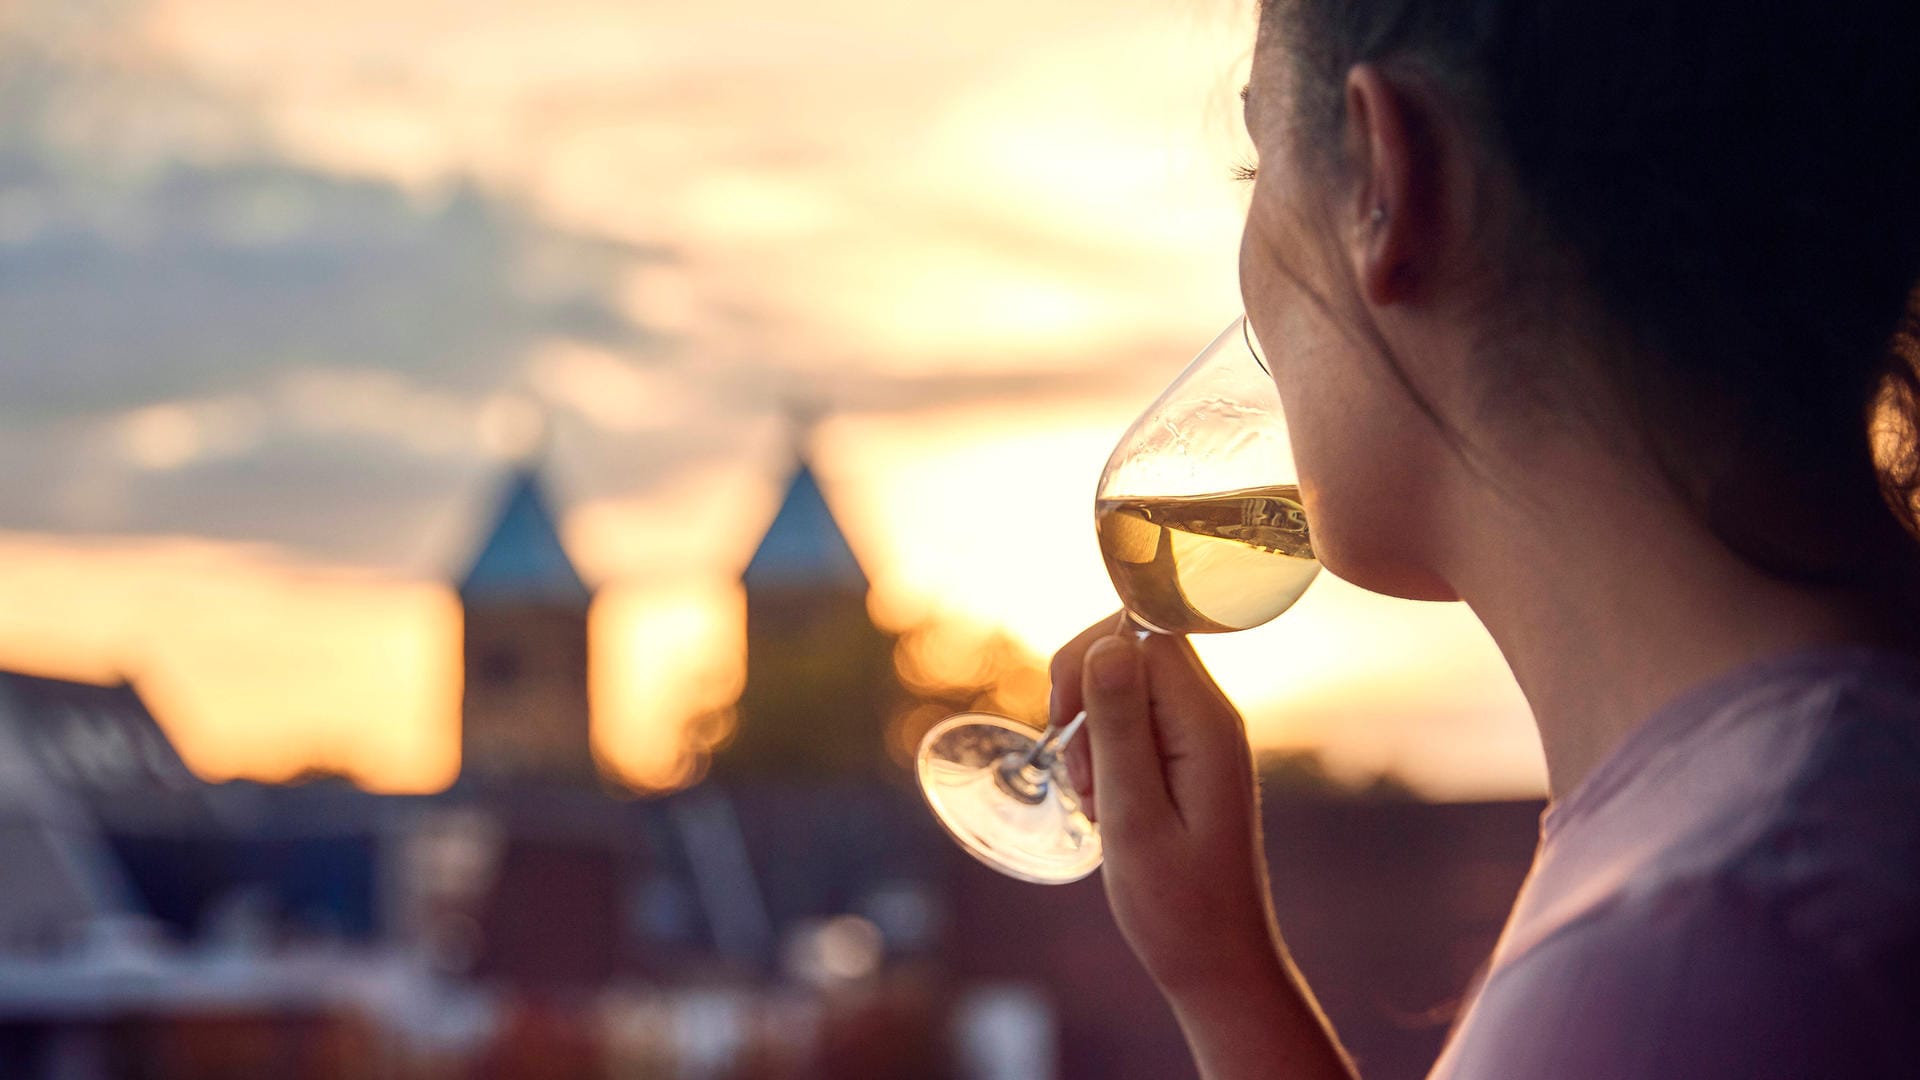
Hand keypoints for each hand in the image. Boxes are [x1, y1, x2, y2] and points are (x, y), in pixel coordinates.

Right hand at [1051, 616, 1283, 994]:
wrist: (1218, 964)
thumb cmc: (1177, 906)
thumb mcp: (1133, 817)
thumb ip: (1120, 727)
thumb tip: (1107, 644)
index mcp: (1207, 724)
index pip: (1142, 632)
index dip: (1089, 659)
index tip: (1062, 720)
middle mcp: (1213, 719)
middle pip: (1134, 651)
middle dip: (1086, 698)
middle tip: (1084, 774)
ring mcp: (1204, 739)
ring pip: (1128, 689)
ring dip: (1093, 734)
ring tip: (1100, 803)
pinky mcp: (1191, 760)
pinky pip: (1137, 724)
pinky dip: (1106, 755)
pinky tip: (1109, 807)